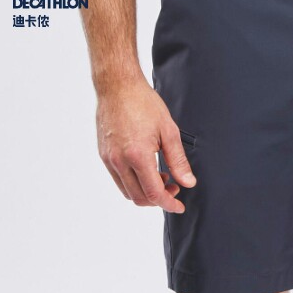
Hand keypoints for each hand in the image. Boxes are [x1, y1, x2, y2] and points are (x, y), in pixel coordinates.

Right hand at [96, 77, 195, 212]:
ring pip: (128, 192)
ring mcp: (109, 159)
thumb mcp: (169, 131)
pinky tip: (146, 170)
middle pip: (140, 198)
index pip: (154, 194)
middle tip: (173, 187)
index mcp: (137, 156)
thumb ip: (178, 161)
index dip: (169, 204)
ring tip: (161, 177)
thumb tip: (188, 183)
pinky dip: (134, 183)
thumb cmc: (143, 103)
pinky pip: (119, 180)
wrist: (117, 85)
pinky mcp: (104, 155)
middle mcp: (119, 161)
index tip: (179, 206)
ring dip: (146, 193)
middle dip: (159, 200)